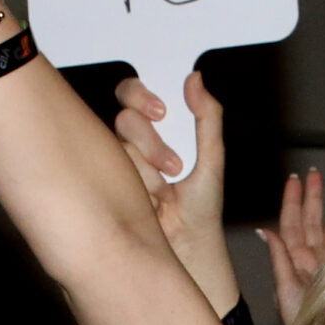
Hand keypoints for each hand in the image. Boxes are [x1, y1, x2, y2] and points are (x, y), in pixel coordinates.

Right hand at [112, 71, 233, 309]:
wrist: (189, 246)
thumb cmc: (202, 208)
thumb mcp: (212, 158)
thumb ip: (207, 117)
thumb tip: (195, 79)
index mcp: (158, 130)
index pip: (134, 95)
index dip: (141, 95)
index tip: (162, 111)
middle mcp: (135, 144)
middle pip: (124, 117)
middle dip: (148, 137)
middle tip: (170, 158)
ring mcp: (120, 166)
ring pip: (122, 145)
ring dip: (150, 166)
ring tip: (167, 188)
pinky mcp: (111, 186)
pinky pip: (117, 169)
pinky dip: (143, 184)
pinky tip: (154, 199)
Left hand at [259, 168, 324, 324]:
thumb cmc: (303, 323)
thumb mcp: (285, 290)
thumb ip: (279, 258)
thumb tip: (265, 231)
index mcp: (294, 261)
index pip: (291, 225)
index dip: (292, 202)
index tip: (293, 181)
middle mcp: (311, 258)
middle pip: (309, 221)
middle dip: (310, 196)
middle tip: (312, 174)